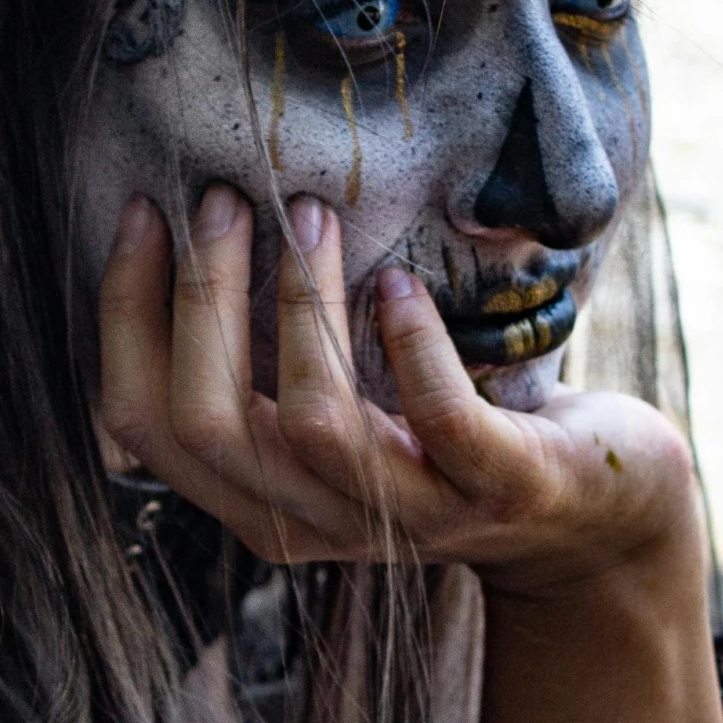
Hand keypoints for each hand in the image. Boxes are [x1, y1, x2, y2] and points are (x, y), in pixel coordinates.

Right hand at [99, 188, 701, 595]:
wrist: (596, 520)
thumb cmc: (448, 434)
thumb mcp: (342, 412)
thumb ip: (265, 368)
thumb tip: (185, 234)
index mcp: (258, 505)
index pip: (144, 423)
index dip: (127, 314)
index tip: (141, 212)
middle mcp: (318, 525)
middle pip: (210, 423)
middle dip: (201, 295)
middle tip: (224, 198)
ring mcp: (413, 517)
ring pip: (312, 424)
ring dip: (302, 302)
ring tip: (311, 212)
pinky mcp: (504, 492)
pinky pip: (440, 422)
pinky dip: (413, 345)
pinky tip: (401, 283)